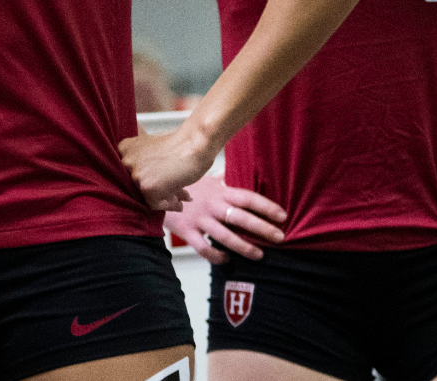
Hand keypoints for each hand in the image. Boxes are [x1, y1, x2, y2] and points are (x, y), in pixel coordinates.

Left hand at [118, 125, 214, 211]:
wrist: (196, 142)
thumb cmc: (180, 143)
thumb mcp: (155, 150)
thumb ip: (148, 166)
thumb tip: (154, 188)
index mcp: (125, 149)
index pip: (131, 173)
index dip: (149, 180)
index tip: (163, 184)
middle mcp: (126, 161)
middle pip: (139, 185)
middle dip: (159, 190)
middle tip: (175, 194)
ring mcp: (135, 174)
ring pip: (147, 196)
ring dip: (166, 198)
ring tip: (182, 197)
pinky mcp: (146, 187)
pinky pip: (155, 204)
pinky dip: (169, 206)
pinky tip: (180, 203)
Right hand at [162, 175, 285, 264]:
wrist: (154, 189)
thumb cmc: (185, 186)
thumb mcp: (205, 179)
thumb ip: (223, 181)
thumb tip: (237, 177)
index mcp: (219, 192)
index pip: (248, 198)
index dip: (266, 207)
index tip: (282, 216)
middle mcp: (211, 205)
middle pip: (241, 217)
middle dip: (262, 228)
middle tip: (280, 237)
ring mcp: (198, 219)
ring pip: (224, 236)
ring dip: (243, 246)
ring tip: (259, 255)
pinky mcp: (186, 231)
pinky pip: (203, 248)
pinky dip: (216, 256)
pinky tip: (226, 258)